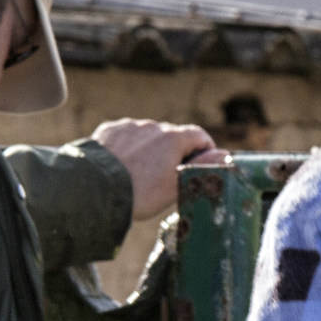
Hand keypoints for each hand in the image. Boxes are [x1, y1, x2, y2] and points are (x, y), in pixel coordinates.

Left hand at [91, 119, 227, 222]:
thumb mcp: (176, 186)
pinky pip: (125, 136)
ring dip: (149, 149)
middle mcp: (153, 126)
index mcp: (173, 138)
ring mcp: (129, 126)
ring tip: (139, 174)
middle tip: (166, 177)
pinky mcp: (109, 130)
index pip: (199, 136)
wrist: (95, 191)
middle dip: (173, 152)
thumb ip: (202, 168)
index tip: (202, 163)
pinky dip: (127, 147)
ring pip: (147, 136)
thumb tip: (224, 156)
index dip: (204, 150)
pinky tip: (122, 166)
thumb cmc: (140, 194)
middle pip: (172, 136)